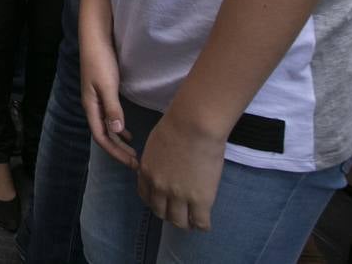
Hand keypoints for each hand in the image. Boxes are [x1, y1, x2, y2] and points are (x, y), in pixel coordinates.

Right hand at [80, 32, 137, 170]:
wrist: (95, 39)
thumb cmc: (100, 61)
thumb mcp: (107, 85)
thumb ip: (112, 108)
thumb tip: (118, 132)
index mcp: (91, 106)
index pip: (102, 137)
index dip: (116, 152)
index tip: (132, 163)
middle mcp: (92, 106)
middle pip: (104, 135)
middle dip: (119, 150)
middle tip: (137, 163)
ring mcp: (97, 100)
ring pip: (107, 127)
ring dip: (119, 141)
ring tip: (134, 152)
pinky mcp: (104, 93)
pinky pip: (110, 118)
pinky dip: (119, 128)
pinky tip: (128, 131)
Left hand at [137, 110, 225, 231]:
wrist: (194, 125)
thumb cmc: (177, 125)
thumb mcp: (156, 144)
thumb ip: (156, 160)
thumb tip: (163, 167)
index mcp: (147, 172)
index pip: (146, 196)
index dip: (156, 201)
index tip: (163, 202)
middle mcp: (159, 187)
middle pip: (161, 212)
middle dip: (169, 214)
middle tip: (179, 214)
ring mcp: (179, 195)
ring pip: (179, 221)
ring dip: (185, 223)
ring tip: (193, 221)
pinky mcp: (200, 199)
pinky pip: (200, 222)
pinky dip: (202, 225)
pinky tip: (205, 223)